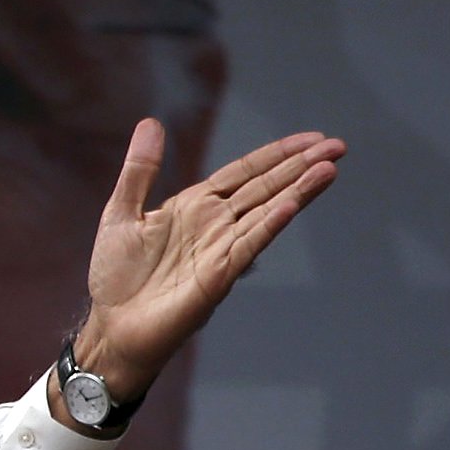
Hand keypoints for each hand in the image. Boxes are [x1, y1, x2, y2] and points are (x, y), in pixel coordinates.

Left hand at [76, 119, 343, 400]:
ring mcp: (220, 249)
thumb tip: (151, 122)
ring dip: (298, 192)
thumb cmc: (116, 276)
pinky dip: (268, 225)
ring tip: (329, 170)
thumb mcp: (121, 212)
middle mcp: (215, 224)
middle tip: (338, 147)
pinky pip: (247, 245)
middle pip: (265, 188)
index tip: (313, 139)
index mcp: (195, 206)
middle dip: (300, 167)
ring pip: (266, 213)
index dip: (278, 154)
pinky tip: (290, 207)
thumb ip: (140, 170)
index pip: (245, 172)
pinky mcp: (217, 276)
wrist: (112, 328)